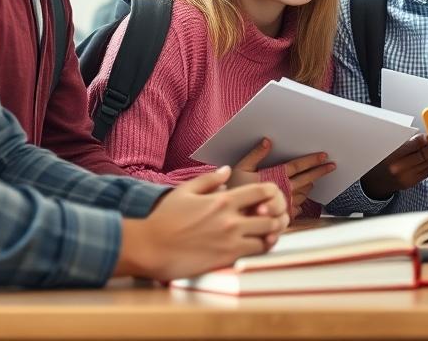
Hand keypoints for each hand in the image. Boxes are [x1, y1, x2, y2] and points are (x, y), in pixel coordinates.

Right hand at [115, 166, 288, 280]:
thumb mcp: (185, 191)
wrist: (150, 248)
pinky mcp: (227, 258)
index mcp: (222, 200)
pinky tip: (258, 245)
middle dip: (277, 214)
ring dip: (272, 233)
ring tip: (268, 231)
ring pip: (268, 235)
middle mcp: (231, 219)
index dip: (273, 193)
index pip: (262, 191)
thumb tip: (227, 170)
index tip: (270, 197)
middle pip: (271, 215)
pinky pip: (256, 253)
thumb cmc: (164, 219)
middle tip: (274, 216)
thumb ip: (209, 179)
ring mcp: (230, 240)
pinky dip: (262, 248)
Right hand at [229, 138, 336, 216]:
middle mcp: (284, 190)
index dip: (312, 160)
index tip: (324, 156)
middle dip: (320, 171)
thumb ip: (256, 154)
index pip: (298, 166)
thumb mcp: (241, 168)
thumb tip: (268, 141)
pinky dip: (301, 202)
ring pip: (304, 193)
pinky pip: (298, 208)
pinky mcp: (283, 215)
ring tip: (315, 181)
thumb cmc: (234, 190)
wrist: (232, 216)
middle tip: (331, 166)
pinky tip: (301, 200)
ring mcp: (285, 204)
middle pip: (307, 179)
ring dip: (310, 186)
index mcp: (276, 176)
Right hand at [360, 134, 427, 199]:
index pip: (416, 144)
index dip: (426, 138)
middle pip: (424, 154)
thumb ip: (405, 142)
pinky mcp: (413, 182)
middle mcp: (400, 168)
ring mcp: (408, 177)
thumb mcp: (387, 148)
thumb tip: (424, 137)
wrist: (375, 182)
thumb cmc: (381, 162)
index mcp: (393, 156)